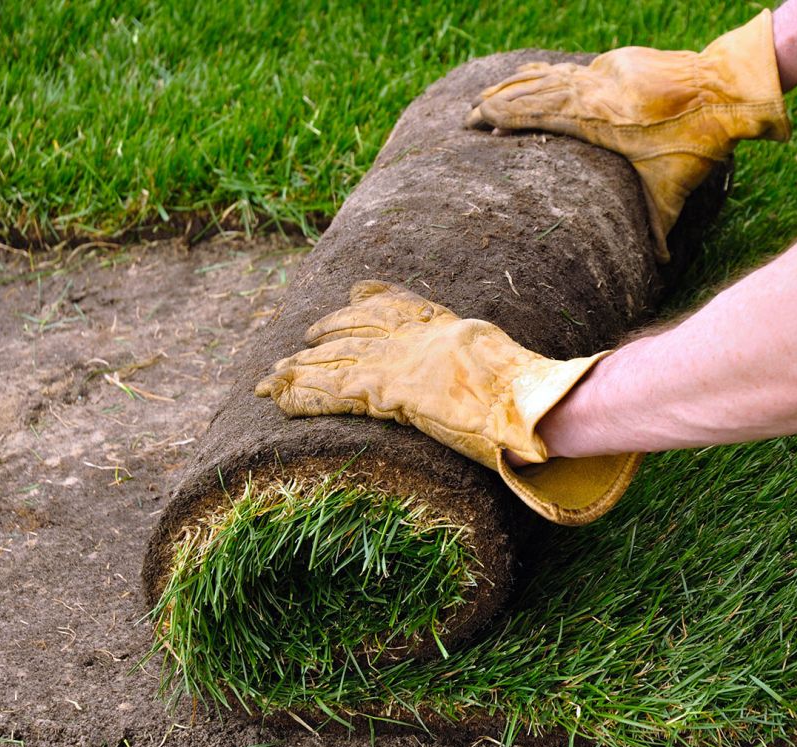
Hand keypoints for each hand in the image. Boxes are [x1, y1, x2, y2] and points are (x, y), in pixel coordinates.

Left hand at [256, 281, 641, 524]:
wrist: (526, 399)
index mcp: (442, 327)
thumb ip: (492, 364)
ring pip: (333, 360)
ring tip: (267, 382)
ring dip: (298, 371)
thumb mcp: (509, 366)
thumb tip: (518, 391)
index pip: (395, 305)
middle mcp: (412, 338)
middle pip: (353, 330)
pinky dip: (302, 396)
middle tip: (295, 348)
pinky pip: (332, 392)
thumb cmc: (529, 393)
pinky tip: (278, 400)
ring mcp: (396, 361)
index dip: (367, 303)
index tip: (350, 296)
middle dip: (322, 339)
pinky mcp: (384, 390)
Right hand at [466, 10, 788, 261]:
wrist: (728, 88)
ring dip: (519, 84)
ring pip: (551, 74)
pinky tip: (537, 78)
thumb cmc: (699, 142)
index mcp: (596, 119)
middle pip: (533, 90)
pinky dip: (550, 76)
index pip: (537, 112)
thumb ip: (659, 226)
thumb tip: (661, 268)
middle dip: (498, 100)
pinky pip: (575, 69)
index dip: (503, 115)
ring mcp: (607, 70)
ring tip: (490, 93)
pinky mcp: (622, 61)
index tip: (475, 122)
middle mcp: (595, 89)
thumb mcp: (674, 189)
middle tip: (468, 113)